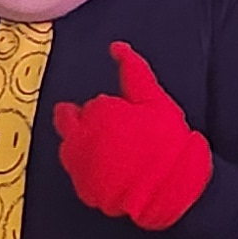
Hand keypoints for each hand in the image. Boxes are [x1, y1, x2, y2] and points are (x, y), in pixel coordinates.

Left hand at [53, 40, 212, 230]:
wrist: (169, 190)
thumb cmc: (167, 145)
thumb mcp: (156, 101)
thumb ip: (133, 72)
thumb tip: (118, 48)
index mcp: (98, 112)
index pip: (93, 103)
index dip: (108, 108)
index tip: (123, 116)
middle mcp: (80, 137)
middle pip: (68, 121)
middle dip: (82, 120)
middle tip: (107, 129)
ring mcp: (79, 165)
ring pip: (70, 147)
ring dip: (82, 144)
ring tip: (110, 150)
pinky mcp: (83, 189)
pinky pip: (78, 173)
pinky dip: (89, 169)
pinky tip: (110, 171)